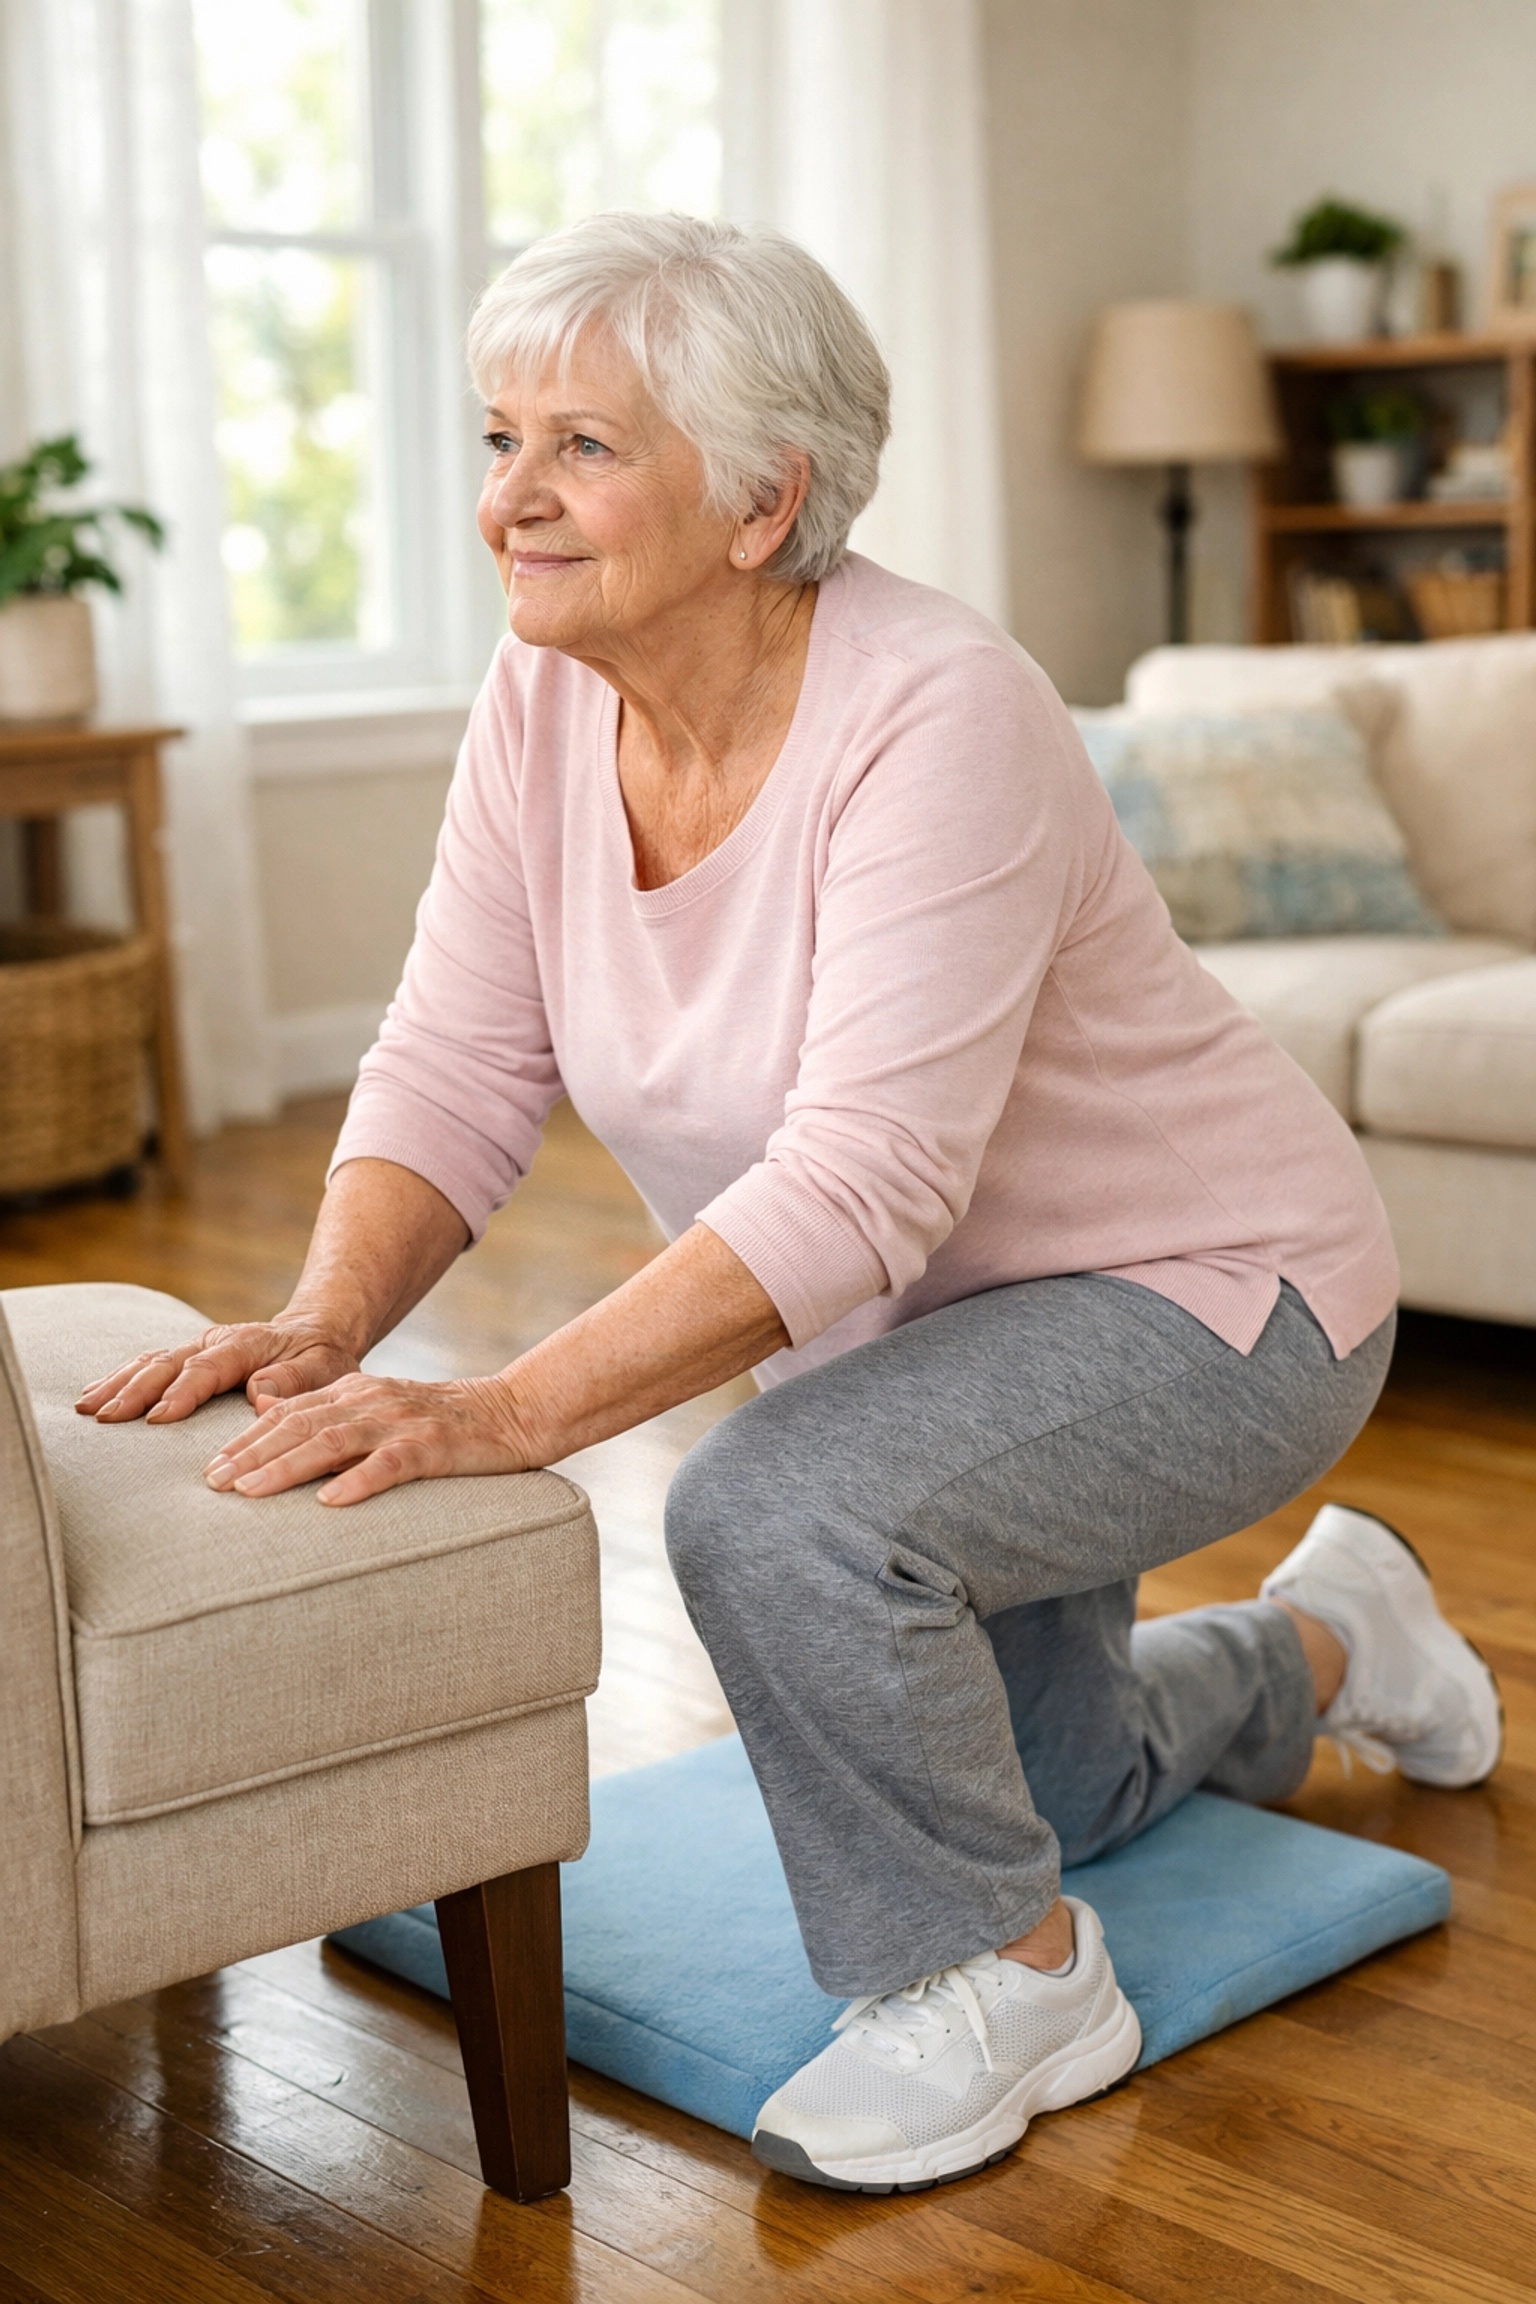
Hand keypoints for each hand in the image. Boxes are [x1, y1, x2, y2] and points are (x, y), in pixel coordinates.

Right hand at [75, 1320, 363, 1424]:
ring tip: (86, 1409)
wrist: (316, 1335)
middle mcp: (216, 1341)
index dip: (181, 1393)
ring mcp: (199, 1347)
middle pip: (168, 1363)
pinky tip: (92, 1396)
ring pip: (151, 1361)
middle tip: (104, 1418)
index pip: (207, 1369)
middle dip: (134, 1390)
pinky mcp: (189, 1356)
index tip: (156, 1419)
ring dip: (118, 1383)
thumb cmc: (323, 1359)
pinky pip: (150, 1364)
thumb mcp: (325, 1368)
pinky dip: (120, 1378)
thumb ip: (295, 1379)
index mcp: (248, 1344)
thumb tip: (260, 1393)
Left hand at [202, 1371, 532, 1505]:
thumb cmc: (441, 1426)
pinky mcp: (434, 1447)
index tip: (209, 1470)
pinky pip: (390, 1464)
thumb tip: (267, 1415)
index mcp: (354, 1392)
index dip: (245, 1440)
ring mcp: (402, 1423)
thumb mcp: (379, 1411)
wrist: (512, 1413)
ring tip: (250, 1492)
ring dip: (286, 1466)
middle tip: (213, 1485)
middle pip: (299, 1424)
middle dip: (251, 1454)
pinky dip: (358, 1481)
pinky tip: (330, 1503)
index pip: (287, 1412)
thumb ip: (329, 1415)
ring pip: (333, 1441)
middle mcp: (371, 1401)